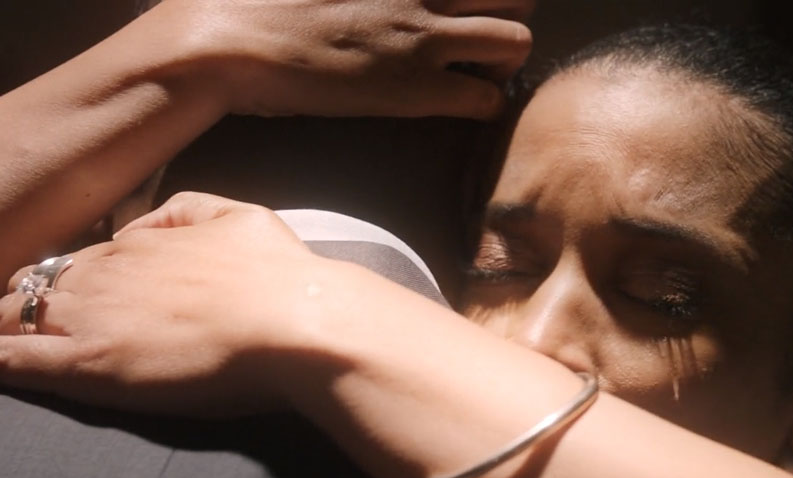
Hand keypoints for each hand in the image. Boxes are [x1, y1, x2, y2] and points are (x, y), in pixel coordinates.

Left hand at [0, 192, 358, 415]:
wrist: (296, 325)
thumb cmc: (278, 277)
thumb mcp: (239, 216)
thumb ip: (185, 212)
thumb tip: (141, 227)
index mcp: (137, 245)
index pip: (79, 262)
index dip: (70, 284)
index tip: (73, 301)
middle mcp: (103, 276)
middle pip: (37, 286)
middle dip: (27, 305)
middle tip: (30, 327)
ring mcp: (90, 320)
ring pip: (15, 318)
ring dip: (7, 327)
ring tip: (6, 341)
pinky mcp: (87, 366)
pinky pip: (15, 360)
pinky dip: (0, 361)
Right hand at [150, 0, 534, 118]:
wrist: (228, 41)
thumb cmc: (257, 2)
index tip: (465, 8)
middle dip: (510, 14)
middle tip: (481, 35)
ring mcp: (422, 39)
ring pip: (518, 42)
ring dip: (506, 62)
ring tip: (478, 72)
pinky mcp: (414, 90)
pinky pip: (488, 100)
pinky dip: (486, 107)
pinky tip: (460, 106)